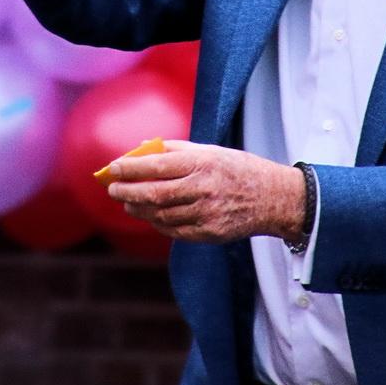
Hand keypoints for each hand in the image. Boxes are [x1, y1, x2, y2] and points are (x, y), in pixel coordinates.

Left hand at [106, 140, 305, 243]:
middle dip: (127, 192)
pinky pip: (174, 230)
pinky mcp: (210, 233)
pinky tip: (151, 215)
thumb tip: (140, 150)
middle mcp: (204, 188)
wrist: (273, 198)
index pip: (157, 166)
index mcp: (204, 163)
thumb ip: (176, 150)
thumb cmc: (237, 169)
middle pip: (154, 194)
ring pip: (160, 215)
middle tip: (113, 189)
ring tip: (128, 203)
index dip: (131, 168)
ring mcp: (207, 213)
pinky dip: (157, 222)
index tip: (113, 168)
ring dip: (139, 209)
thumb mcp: (212, 151)